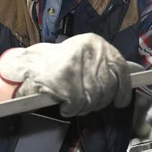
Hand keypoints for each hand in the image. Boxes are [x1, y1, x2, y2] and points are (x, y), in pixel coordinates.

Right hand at [0, 32, 131, 117]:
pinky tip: (64, 104)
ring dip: (84, 106)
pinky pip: (77, 104)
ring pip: (94, 97)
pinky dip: (71, 109)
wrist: (27, 65)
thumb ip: (102, 66)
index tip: (122, 100)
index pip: (120, 67)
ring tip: (74, 102)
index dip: (124, 88)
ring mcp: (76, 65)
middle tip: (88, 102)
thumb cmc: (56, 63)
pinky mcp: (64, 80)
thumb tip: (123, 82)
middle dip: (100, 100)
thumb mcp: (84, 55)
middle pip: (108, 86)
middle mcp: (89, 51)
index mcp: (96, 43)